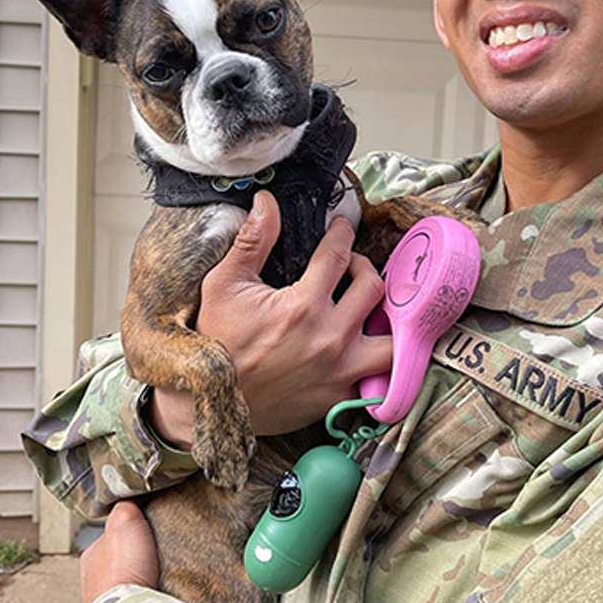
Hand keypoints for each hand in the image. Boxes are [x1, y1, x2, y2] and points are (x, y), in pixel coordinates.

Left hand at [80, 501, 158, 602]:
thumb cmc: (121, 570)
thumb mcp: (124, 519)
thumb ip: (125, 507)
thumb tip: (130, 500)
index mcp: (91, 556)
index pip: (113, 535)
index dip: (133, 529)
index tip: (151, 528)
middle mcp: (95, 580)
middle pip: (124, 559)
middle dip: (141, 556)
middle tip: (161, 550)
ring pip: (134, 582)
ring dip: (148, 577)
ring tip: (167, 572)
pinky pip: (142, 602)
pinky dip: (153, 596)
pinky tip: (165, 592)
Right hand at [149, 190, 391, 446]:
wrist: (209, 401)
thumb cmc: (215, 341)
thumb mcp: (224, 284)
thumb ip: (253, 240)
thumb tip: (266, 201)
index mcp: (303, 305)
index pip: (339, 255)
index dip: (342, 233)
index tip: (341, 227)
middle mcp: (330, 337)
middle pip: (374, 288)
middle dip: (364, 267)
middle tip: (350, 266)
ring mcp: (339, 371)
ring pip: (392, 339)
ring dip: (388, 319)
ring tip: (370, 309)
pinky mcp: (339, 397)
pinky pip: (380, 380)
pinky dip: (381, 363)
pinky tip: (368, 348)